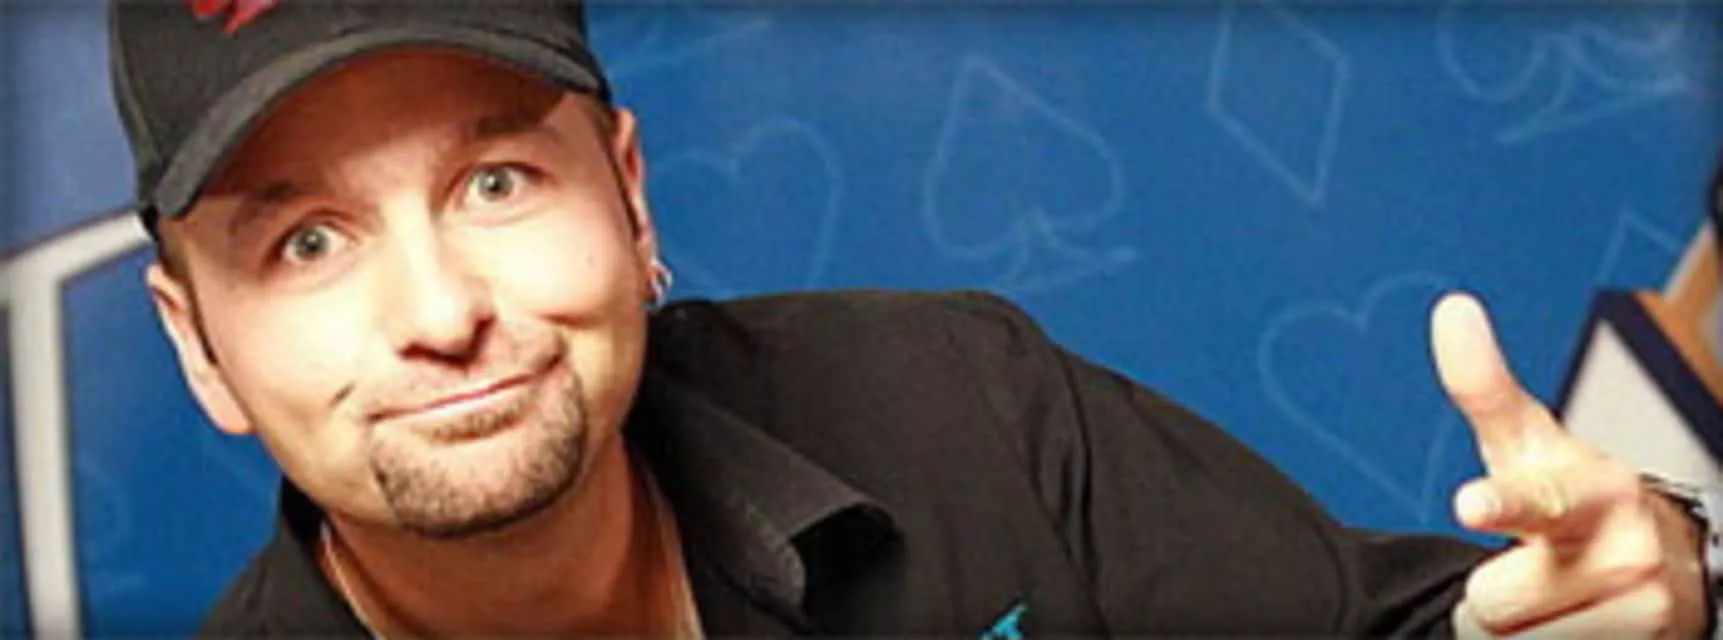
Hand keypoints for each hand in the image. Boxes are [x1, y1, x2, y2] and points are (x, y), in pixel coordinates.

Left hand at [1433, 293, 1707, 637]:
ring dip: (1525, 627)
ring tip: (1564, 596)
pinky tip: (1582, 624)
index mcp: (1586, 489)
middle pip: (1494, 599)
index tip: (1471, 503)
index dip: (1502, 504)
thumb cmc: (1578, 496)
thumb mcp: (1530, 445)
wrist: (1669, 561)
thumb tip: (1451, 306)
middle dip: (1502, 592)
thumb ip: (1484, 387)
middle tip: (1539, 568)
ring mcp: (1642, 606)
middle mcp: (1622, 547)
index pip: (1536, 498)